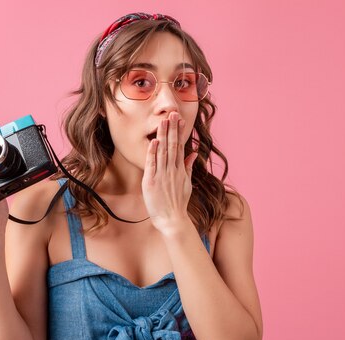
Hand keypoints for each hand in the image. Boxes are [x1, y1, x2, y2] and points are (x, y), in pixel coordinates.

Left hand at [142, 111, 197, 234]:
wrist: (172, 220)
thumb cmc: (178, 203)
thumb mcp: (186, 184)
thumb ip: (188, 167)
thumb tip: (193, 152)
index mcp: (180, 170)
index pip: (180, 146)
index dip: (179, 132)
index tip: (179, 119)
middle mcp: (172, 170)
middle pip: (172, 146)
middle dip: (172, 129)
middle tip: (172, 113)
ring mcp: (162, 175)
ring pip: (163, 152)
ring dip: (163, 136)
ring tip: (163, 121)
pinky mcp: (152, 182)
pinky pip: (152, 164)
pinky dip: (153, 153)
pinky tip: (154, 141)